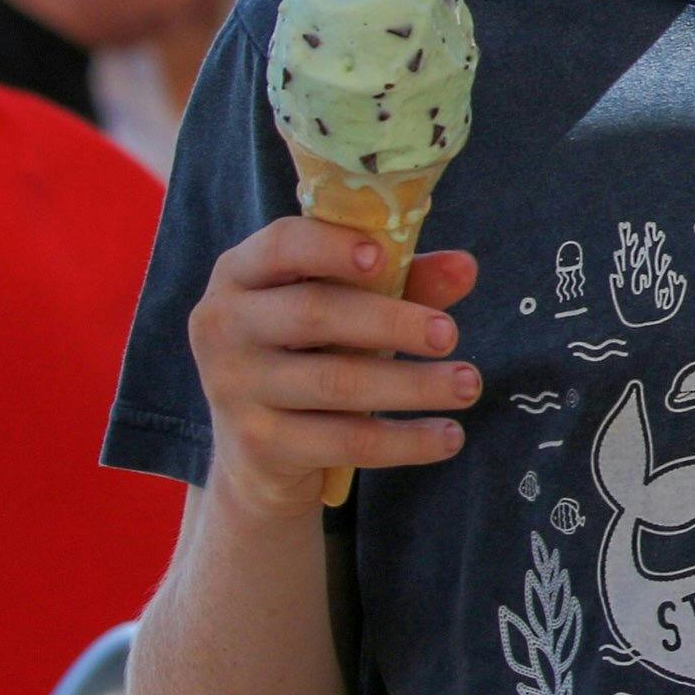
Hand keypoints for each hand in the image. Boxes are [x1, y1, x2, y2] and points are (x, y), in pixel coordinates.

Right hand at [186, 219, 481, 521]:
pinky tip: (450, 436)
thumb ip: (403, 281)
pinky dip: (406, 440)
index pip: (280, 245)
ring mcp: (234, 387)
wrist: (258, 449)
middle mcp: (224, 326)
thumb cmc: (311, 351)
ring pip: (336, 382)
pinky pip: (345, 440)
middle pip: (314, 313)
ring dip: (413, 385)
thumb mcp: (350, 307)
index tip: (384, 256)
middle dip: (390, 323)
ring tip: (470, 385)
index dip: (331, 247)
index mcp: (241, 273)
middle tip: (450, 334)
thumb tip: (465, 267)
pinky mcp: (259, 443)